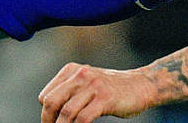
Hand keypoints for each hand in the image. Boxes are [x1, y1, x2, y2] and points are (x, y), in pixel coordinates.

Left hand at [39, 63, 157, 122]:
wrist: (141, 85)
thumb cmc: (112, 89)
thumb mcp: (87, 84)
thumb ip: (70, 92)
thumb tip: (50, 113)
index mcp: (71, 70)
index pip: (45, 96)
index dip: (46, 114)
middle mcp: (80, 75)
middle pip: (51, 102)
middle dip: (48, 121)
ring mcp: (93, 86)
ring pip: (67, 112)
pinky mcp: (105, 98)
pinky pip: (83, 118)